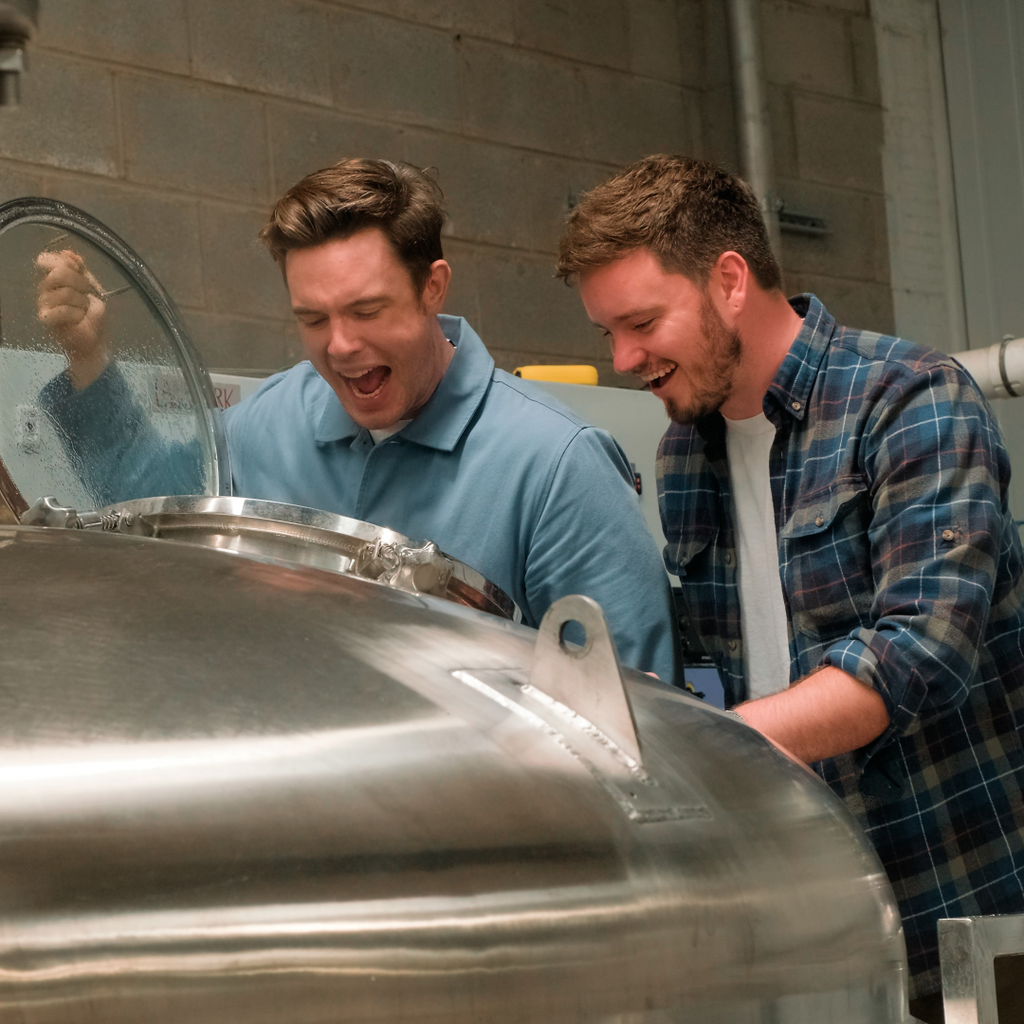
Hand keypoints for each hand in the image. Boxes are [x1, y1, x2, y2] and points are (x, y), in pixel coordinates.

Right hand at [36, 249, 109, 389]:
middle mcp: (44, 289)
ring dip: (82, 303)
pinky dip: (76, 314)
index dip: (64, 262)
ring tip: (84, 311)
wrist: (95, 340)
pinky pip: (61, 310)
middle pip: (59, 273)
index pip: (46, 260)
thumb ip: (80, 270)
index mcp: (53, 279)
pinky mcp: (46, 319)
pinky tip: (78, 320)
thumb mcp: (91, 288)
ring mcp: (43, 304)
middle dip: (81, 284)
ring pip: (65, 293)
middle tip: (87, 296)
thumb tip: (68, 252)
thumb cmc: (92, 314)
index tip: (79, 270)